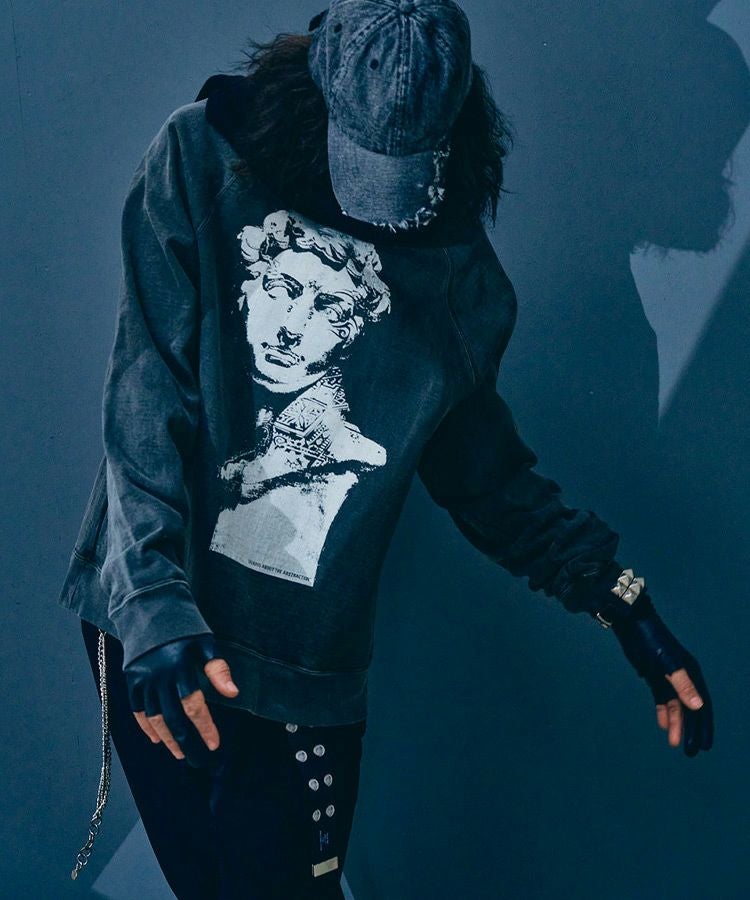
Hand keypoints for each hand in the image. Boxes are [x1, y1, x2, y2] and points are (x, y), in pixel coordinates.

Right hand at [124, 633, 238, 767]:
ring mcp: (141, 678)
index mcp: (179, 665)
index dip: (204, 727)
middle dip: (187, 741)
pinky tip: (157, 739)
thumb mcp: (205, 641)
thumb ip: (217, 670)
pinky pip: (137, 710)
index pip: (194, 705)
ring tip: (179, 754)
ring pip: (154, 718)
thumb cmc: (183, 624)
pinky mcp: (130, 679)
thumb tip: (233, 694)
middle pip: (174, 718)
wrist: (149, 607)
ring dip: (167, 739)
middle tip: (198, 759)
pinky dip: (146, 726)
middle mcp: (158, 675)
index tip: (214, 744)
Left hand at [611, 608, 713, 756]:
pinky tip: (663, 726)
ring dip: (677, 725)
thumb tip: (699, 708)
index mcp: (691, 674)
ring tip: (675, 744)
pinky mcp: (655, 676)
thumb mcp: (667, 664)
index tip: (703, 746)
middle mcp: (683, 678)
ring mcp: (668, 678)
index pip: (702, 706)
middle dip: (690, 730)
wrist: (631, 624)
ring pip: (676, 707)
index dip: (703, 727)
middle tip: (689, 752)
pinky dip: (664, 712)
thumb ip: (682, 685)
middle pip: (690, 710)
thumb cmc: (651, 641)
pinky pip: (662, 699)